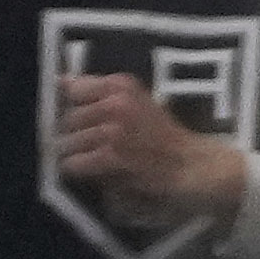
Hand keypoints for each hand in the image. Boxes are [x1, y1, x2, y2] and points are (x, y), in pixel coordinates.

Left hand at [54, 74, 247, 227]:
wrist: (199, 169)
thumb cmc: (169, 141)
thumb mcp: (139, 103)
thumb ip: (102, 93)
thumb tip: (60, 83)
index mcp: (121, 84)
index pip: (71, 88)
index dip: (74, 108)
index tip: (84, 122)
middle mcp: (115, 102)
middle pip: (66, 118)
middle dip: (73, 135)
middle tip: (93, 148)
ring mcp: (112, 130)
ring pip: (67, 142)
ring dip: (77, 156)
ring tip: (97, 163)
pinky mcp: (111, 157)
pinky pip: (74, 163)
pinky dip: (79, 172)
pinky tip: (95, 175)